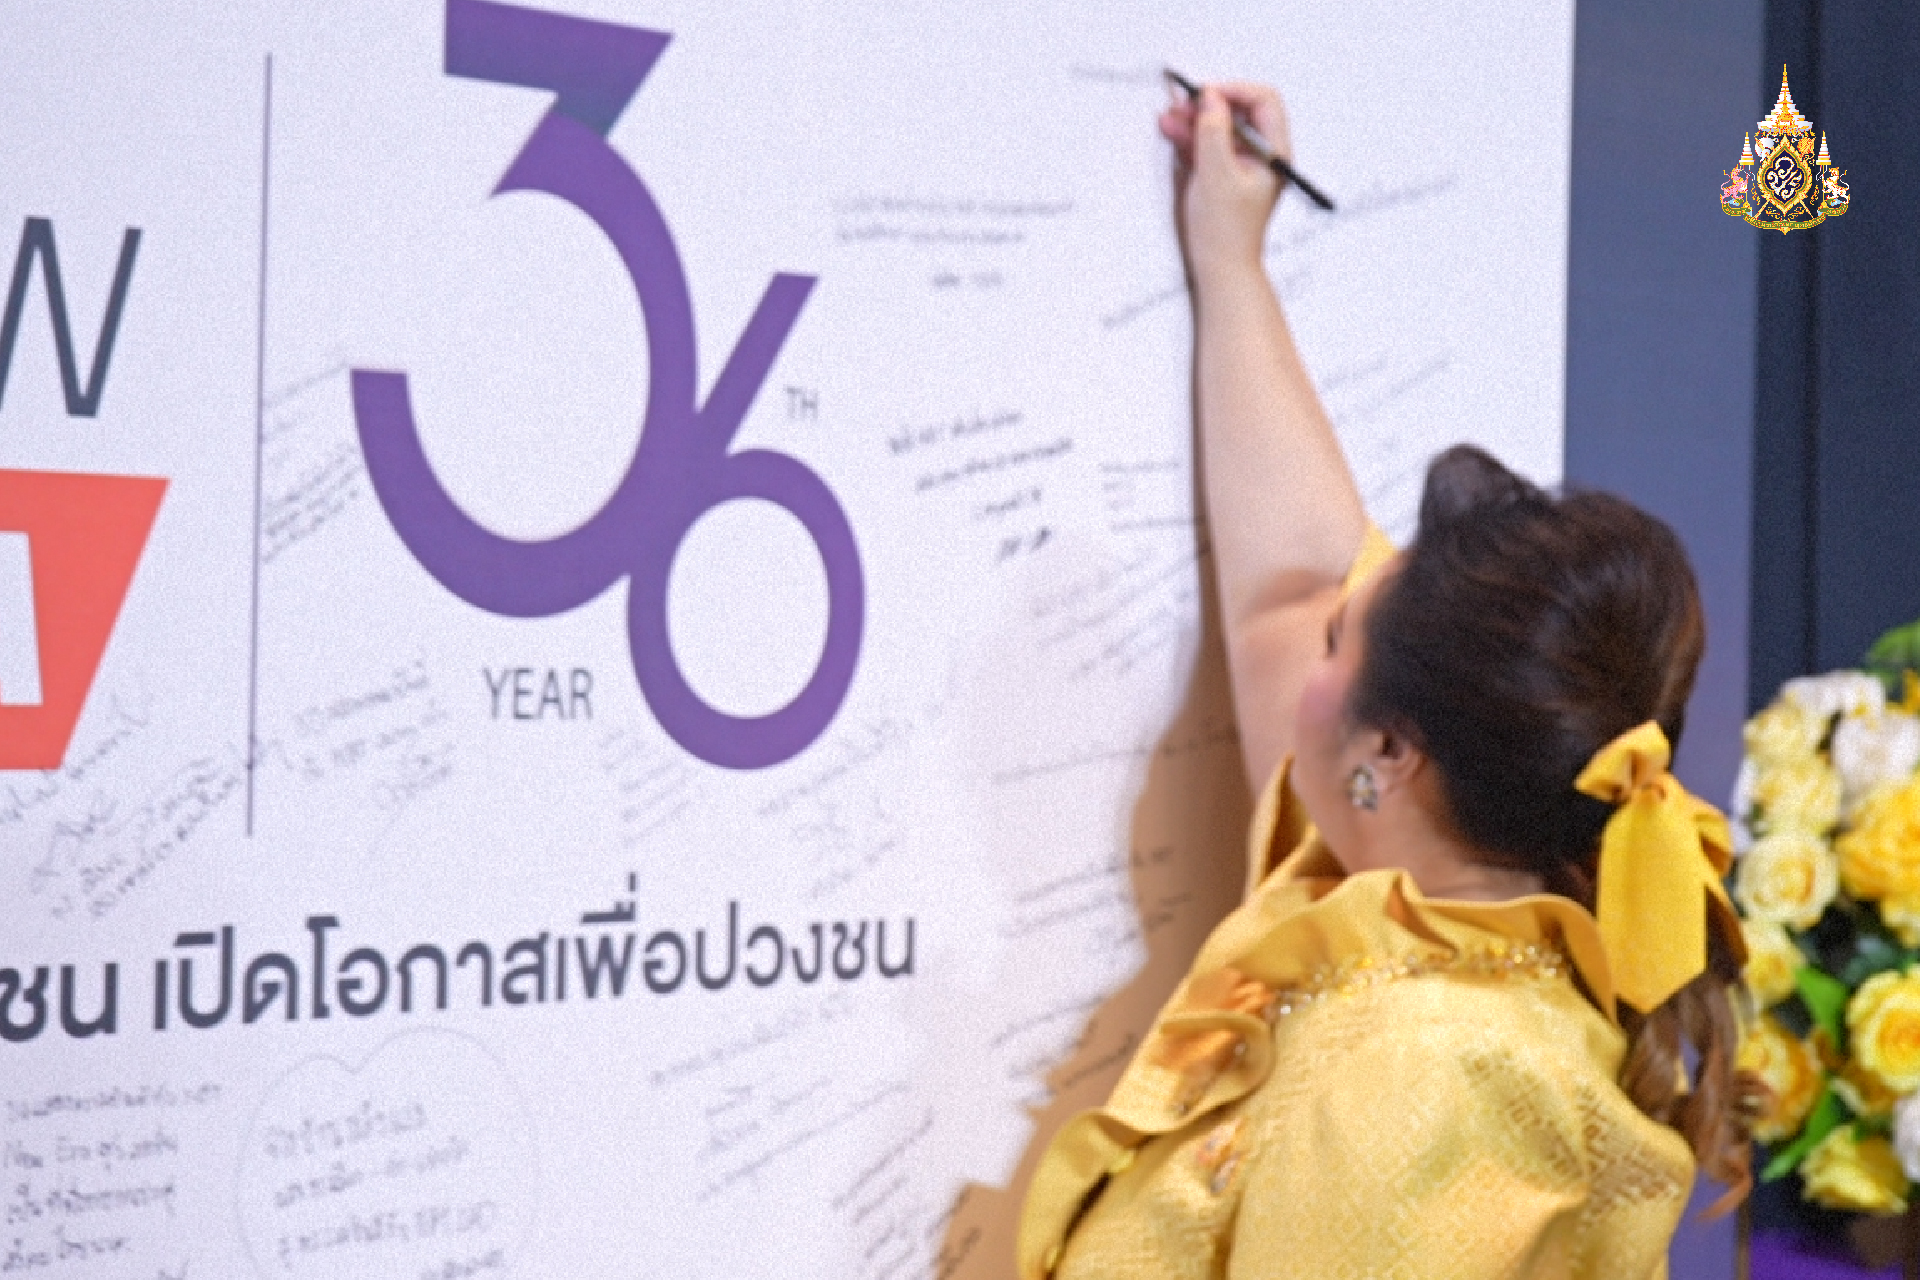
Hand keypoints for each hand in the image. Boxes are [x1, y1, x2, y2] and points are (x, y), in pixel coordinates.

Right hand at [1158, 82, 1291, 281]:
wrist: (1220, 269)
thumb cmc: (1225, 231)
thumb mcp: (1216, 174)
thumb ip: (1214, 132)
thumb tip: (1210, 97)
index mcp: (1274, 154)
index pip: (1263, 102)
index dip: (1234, 91)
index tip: (1206, 94)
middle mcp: (1263, 156)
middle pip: (1240, 113)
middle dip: (1209, 106)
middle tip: (1182, 105)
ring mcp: (1243, 165)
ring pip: (1221, 129)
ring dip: (1195, 121)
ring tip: (1169, 118)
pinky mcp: (1225, 176)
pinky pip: (1211, 147)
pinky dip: (1193, 139)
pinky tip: (1174, 133)